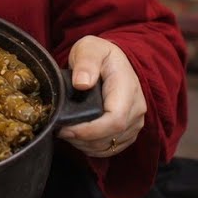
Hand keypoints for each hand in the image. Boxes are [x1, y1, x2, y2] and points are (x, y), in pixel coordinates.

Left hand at [56, 35, 145, 157]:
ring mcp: (135, 122)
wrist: (112, 61)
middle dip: (81, 138)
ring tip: (67, 131)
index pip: (115, 120)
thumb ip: (86, 63)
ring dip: (84, 144)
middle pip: (111, 136)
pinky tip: (78, 137)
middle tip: (60, 129)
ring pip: (109, 146)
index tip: (66, 129)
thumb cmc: (98, 54)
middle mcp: (136, 108)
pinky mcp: (129, 132)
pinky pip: (111, 148)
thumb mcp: (89, 48)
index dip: (90, 130)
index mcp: (127, 88)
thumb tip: (82, 84)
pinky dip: (92, 148)